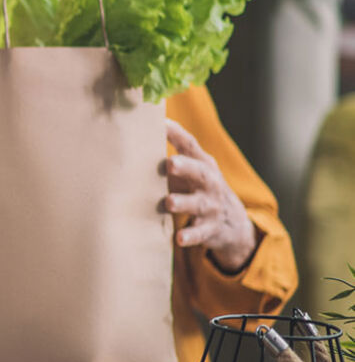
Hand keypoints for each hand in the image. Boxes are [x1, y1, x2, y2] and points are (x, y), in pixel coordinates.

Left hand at [162, 119, 256, 272]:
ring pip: (198, 203)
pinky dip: (190, 236)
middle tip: (171, 164)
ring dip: (184, 202)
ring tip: (169, 202)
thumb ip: (165, 158)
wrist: (232, 222)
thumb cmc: (196, 188)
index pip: (190, 145)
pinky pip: (200, 233)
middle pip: (200, 172)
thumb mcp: (187, 171)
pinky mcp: (210, 228)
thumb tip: (129, 136)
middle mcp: (210, 183)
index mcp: (202, 164)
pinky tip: (179, 238)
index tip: (159, 123)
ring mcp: (211, 206)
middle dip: (186, 167)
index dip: (176, 134)